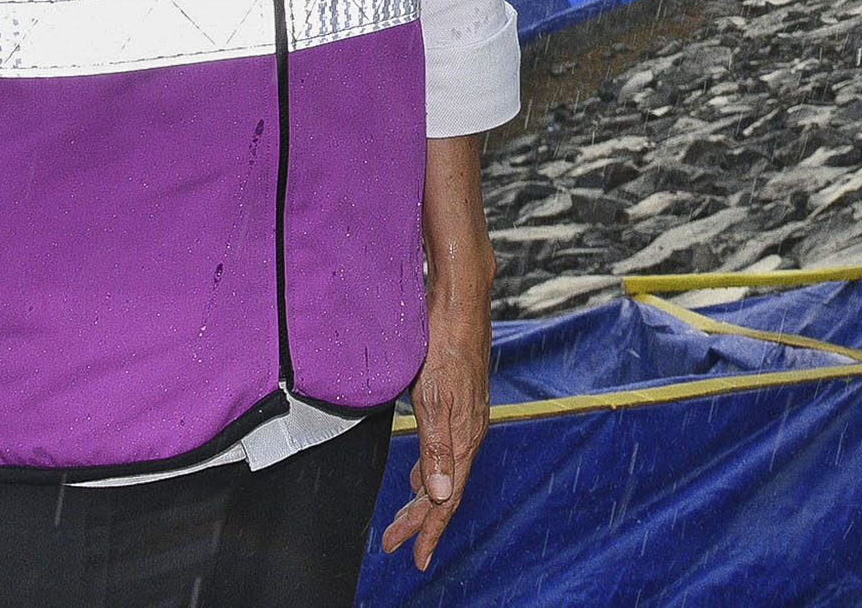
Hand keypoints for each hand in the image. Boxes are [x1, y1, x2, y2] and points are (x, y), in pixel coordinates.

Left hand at [378, 311, 489, 569]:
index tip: (412, 557)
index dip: (428, 530)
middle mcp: (468, 433)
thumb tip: (441, 496)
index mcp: (462, 438)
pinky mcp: (461, 405)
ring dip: (423, 498)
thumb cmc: (444, 346)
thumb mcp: (433, 398)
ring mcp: (466, 419)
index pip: (446, 499)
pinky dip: (430, 471)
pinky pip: (446, 451)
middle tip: (394, 542)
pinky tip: (420, 473)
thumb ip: (436, 448)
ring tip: (405, 517)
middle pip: (444, 491)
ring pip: (445, 471)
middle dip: (419, 520)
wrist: (461, 304)